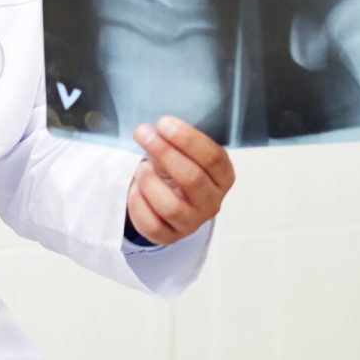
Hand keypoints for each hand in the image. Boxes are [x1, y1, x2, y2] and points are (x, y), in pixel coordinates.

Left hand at [126, 117, 234, 244]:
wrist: (170, 196)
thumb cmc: (178, 168)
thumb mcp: (183, 151)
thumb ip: (172, 139)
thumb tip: (148, 131)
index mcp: (223, 177)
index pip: (212, 158)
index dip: (187, 139)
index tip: (164, 123)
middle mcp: (212, 202)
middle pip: (192, 178)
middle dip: (164, 152)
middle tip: (143, 134)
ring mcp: (192, 223)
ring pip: (171, 207)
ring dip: (150, 182)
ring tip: (140, 168)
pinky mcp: (170, 237)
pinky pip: (151, 225)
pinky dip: (138, 204)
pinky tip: (135, 189)